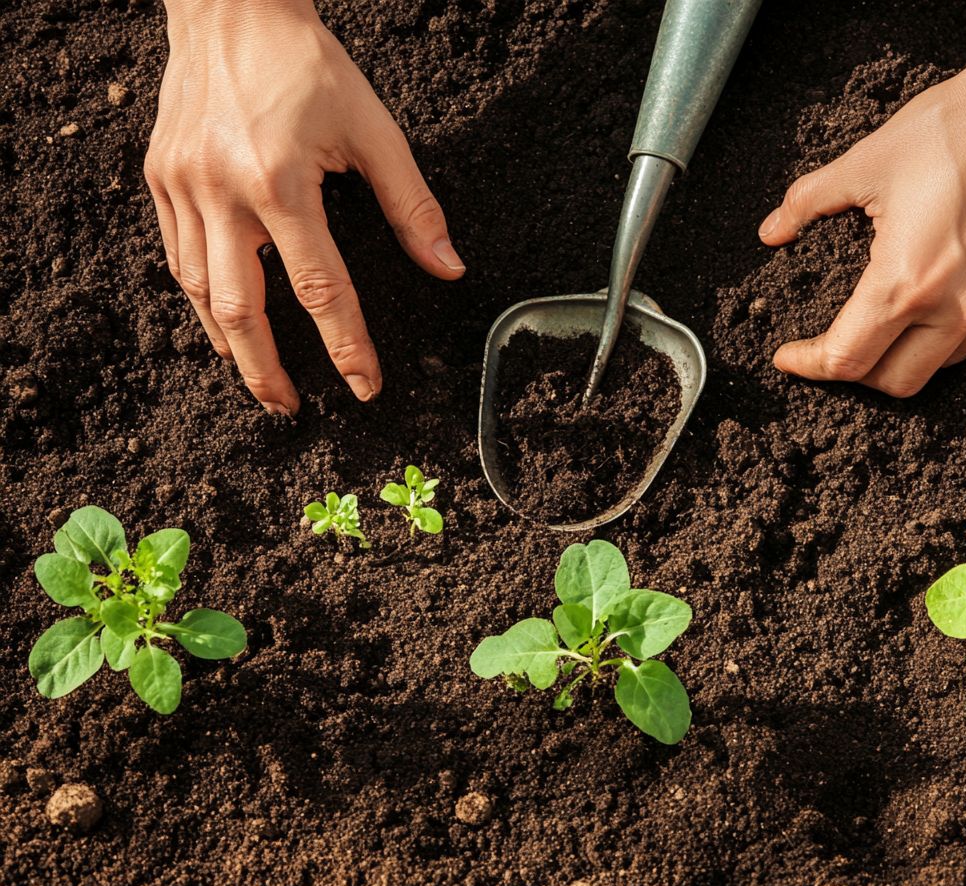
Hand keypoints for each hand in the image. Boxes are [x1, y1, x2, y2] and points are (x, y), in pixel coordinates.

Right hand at [145, 0, 464, 414]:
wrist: (231, 6)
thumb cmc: (308, 65)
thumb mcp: (374, 129)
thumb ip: (413, 205)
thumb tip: (448, 267)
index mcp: (281, 181)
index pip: (320, 289)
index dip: (347, 346)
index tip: (365, 386)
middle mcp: (222, 191)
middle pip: (240, 310)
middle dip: (265, 371)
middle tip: (291, 408)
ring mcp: (182, 186)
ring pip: (197, 290)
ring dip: (228, 344)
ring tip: (258, 375)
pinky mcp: (159, 177)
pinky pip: (175, 255)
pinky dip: (200, 298)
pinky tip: (223, 319)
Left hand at [759, 68, 965, 397]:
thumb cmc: (955, 129)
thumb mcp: (864, 162)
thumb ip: (808, 203)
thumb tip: (772, 231)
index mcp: (907, 284)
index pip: (847, 360)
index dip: (810, 365)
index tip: (791, 358)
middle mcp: (960, 310)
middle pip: (896, 382)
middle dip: (858, 372)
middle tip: (837, 344)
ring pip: (945, 361)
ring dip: (911, 350)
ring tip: (891, 317)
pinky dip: (959, 325)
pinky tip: (946, 290)